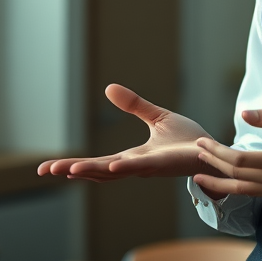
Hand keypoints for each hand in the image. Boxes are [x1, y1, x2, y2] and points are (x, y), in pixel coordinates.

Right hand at [37, 84, 220, 192]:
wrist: (216, 149)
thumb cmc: (189, 140)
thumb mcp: (156, 117)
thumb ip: (134, 105)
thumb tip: (108, 88)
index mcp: (132, 157)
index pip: (96, 163)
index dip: (73, 164)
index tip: (47, 168)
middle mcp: (137, 165)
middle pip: (98, 170)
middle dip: (73, 170)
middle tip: (46, 171)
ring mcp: (151, 167)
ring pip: (116, 172)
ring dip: (93, 171)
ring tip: (69, 170)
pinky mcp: (166, 163)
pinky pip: (143, 167)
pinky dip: (125, 167)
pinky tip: (110, 166)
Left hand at [194, 109, 261, 199]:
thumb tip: (244, 114)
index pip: (239, 159)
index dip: (217, 151)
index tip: (204, 142)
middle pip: (236, 174)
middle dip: (213, 163)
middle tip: (198, 151)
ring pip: (242, 189)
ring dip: (219, 181)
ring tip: (199, 174)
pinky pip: (253, 192)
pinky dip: (235, 187)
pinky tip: (225, 182)